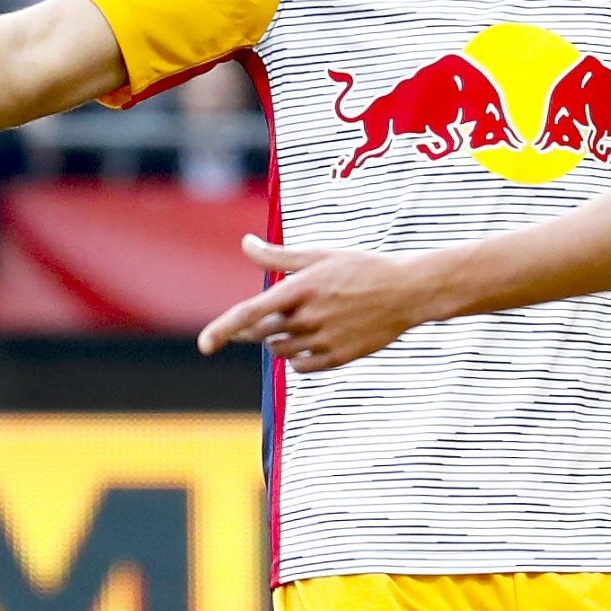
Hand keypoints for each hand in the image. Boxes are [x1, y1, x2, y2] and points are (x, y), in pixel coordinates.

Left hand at [196, 235, 439, 371]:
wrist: (406, 291)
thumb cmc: (360, 268)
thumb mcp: (319, 256)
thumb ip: (278, 257)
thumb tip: (246, 244)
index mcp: (300, 289)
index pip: (249, 313)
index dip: (222, 328)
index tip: (204, 345)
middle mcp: (308, 317)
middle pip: (261, 333)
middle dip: (257, 327)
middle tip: (271, 315)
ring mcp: (324, 340)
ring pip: (280, 351)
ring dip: (278, 340)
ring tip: (300, 322)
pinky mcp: (338, 358)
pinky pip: (300, 367)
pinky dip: (297, 358)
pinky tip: (310, 342)